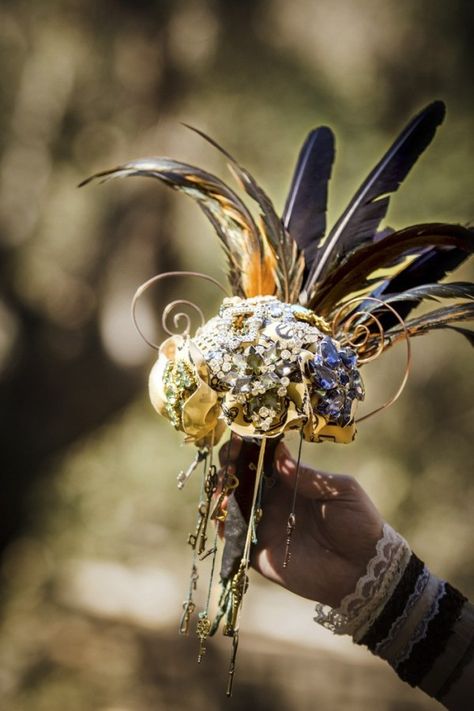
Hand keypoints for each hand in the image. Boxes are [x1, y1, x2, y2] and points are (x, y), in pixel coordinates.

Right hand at [219, 437, 383, 608]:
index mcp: (293, 481)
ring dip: (224, 492)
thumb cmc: (358, 523)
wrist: (364, 569)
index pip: (265, 459)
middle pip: (243, 478)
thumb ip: (308, 476)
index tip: (241, 437)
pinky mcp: (260, 552)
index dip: (251, 447)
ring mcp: (265, 525)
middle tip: (229, 461)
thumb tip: (279, 455)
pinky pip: (235, 537)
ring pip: (233, 504)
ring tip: (225, 485)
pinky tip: (222, 514)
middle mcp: (274, 500)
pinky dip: (224, 525)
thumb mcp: (340, 491)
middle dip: (231, 466)